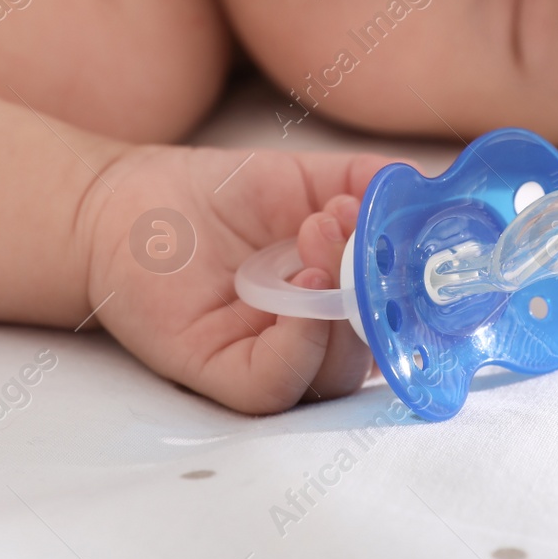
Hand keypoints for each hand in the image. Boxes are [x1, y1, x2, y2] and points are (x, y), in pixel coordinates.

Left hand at [85, 144, 397, 413]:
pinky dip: (303, 341)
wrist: (128, 201)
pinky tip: (303, 286)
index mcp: (342, 300)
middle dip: (382, 288)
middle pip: (378, 347)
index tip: (424, 239)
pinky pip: (279, 382)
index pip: (401, 313)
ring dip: (344, 305)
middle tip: (359, 227)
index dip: (420, 284)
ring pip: (337, 372)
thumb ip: (371, 183)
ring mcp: (271, 358)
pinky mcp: (224, 374)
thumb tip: (429, 189)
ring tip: (321, 233)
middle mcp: (313, 338)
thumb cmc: (215, 195)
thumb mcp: (309, 177)